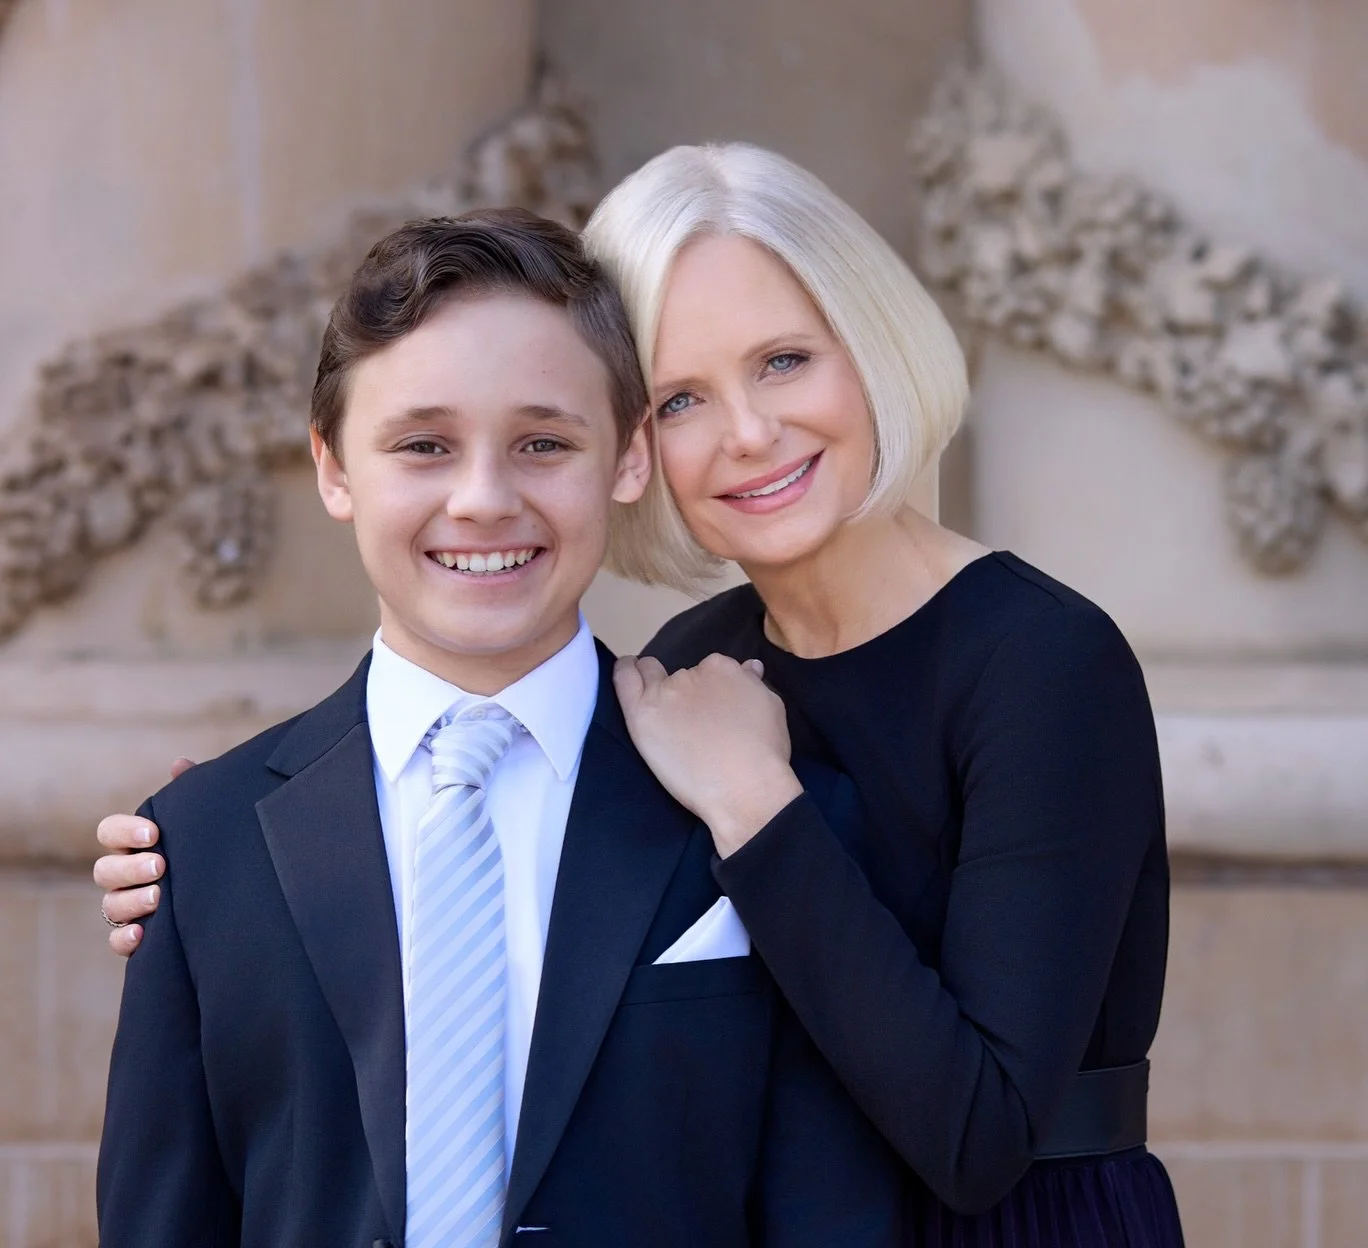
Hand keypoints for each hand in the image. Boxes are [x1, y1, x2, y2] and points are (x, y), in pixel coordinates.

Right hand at [92, 757, 193, 955]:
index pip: (109, 831)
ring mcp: (128, 906)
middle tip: (160, 865)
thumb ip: (189, 794)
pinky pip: (116, 941)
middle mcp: (124, 875)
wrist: (231, 891)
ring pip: (110, 905)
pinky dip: (124, 940)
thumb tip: (180, 766)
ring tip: (159, 896)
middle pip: (104, 870)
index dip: (125, 830)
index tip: (154, 832)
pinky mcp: (137, 936)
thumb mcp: (203, 821)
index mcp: (134, 843)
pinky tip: (142, 934)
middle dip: (130, 868)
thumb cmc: (208, 846)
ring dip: (131, 901)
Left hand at [614, 654, 803, 856]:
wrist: (743, 787)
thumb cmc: (763, 753)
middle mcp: (690, 674)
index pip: (709, 670)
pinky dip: (624, 671)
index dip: (709, 689)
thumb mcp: (771, 707)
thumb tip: (748, 668)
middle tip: (689, 717)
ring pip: (651, 677)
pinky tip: (625, 671)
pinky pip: (624, 681)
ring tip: (659, 706)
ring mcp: (664, 693)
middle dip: (684, 690)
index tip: (711, 708)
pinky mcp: (642, 714)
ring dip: (655, 686)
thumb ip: (753, 684)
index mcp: (722, 668)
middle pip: (680, 675)